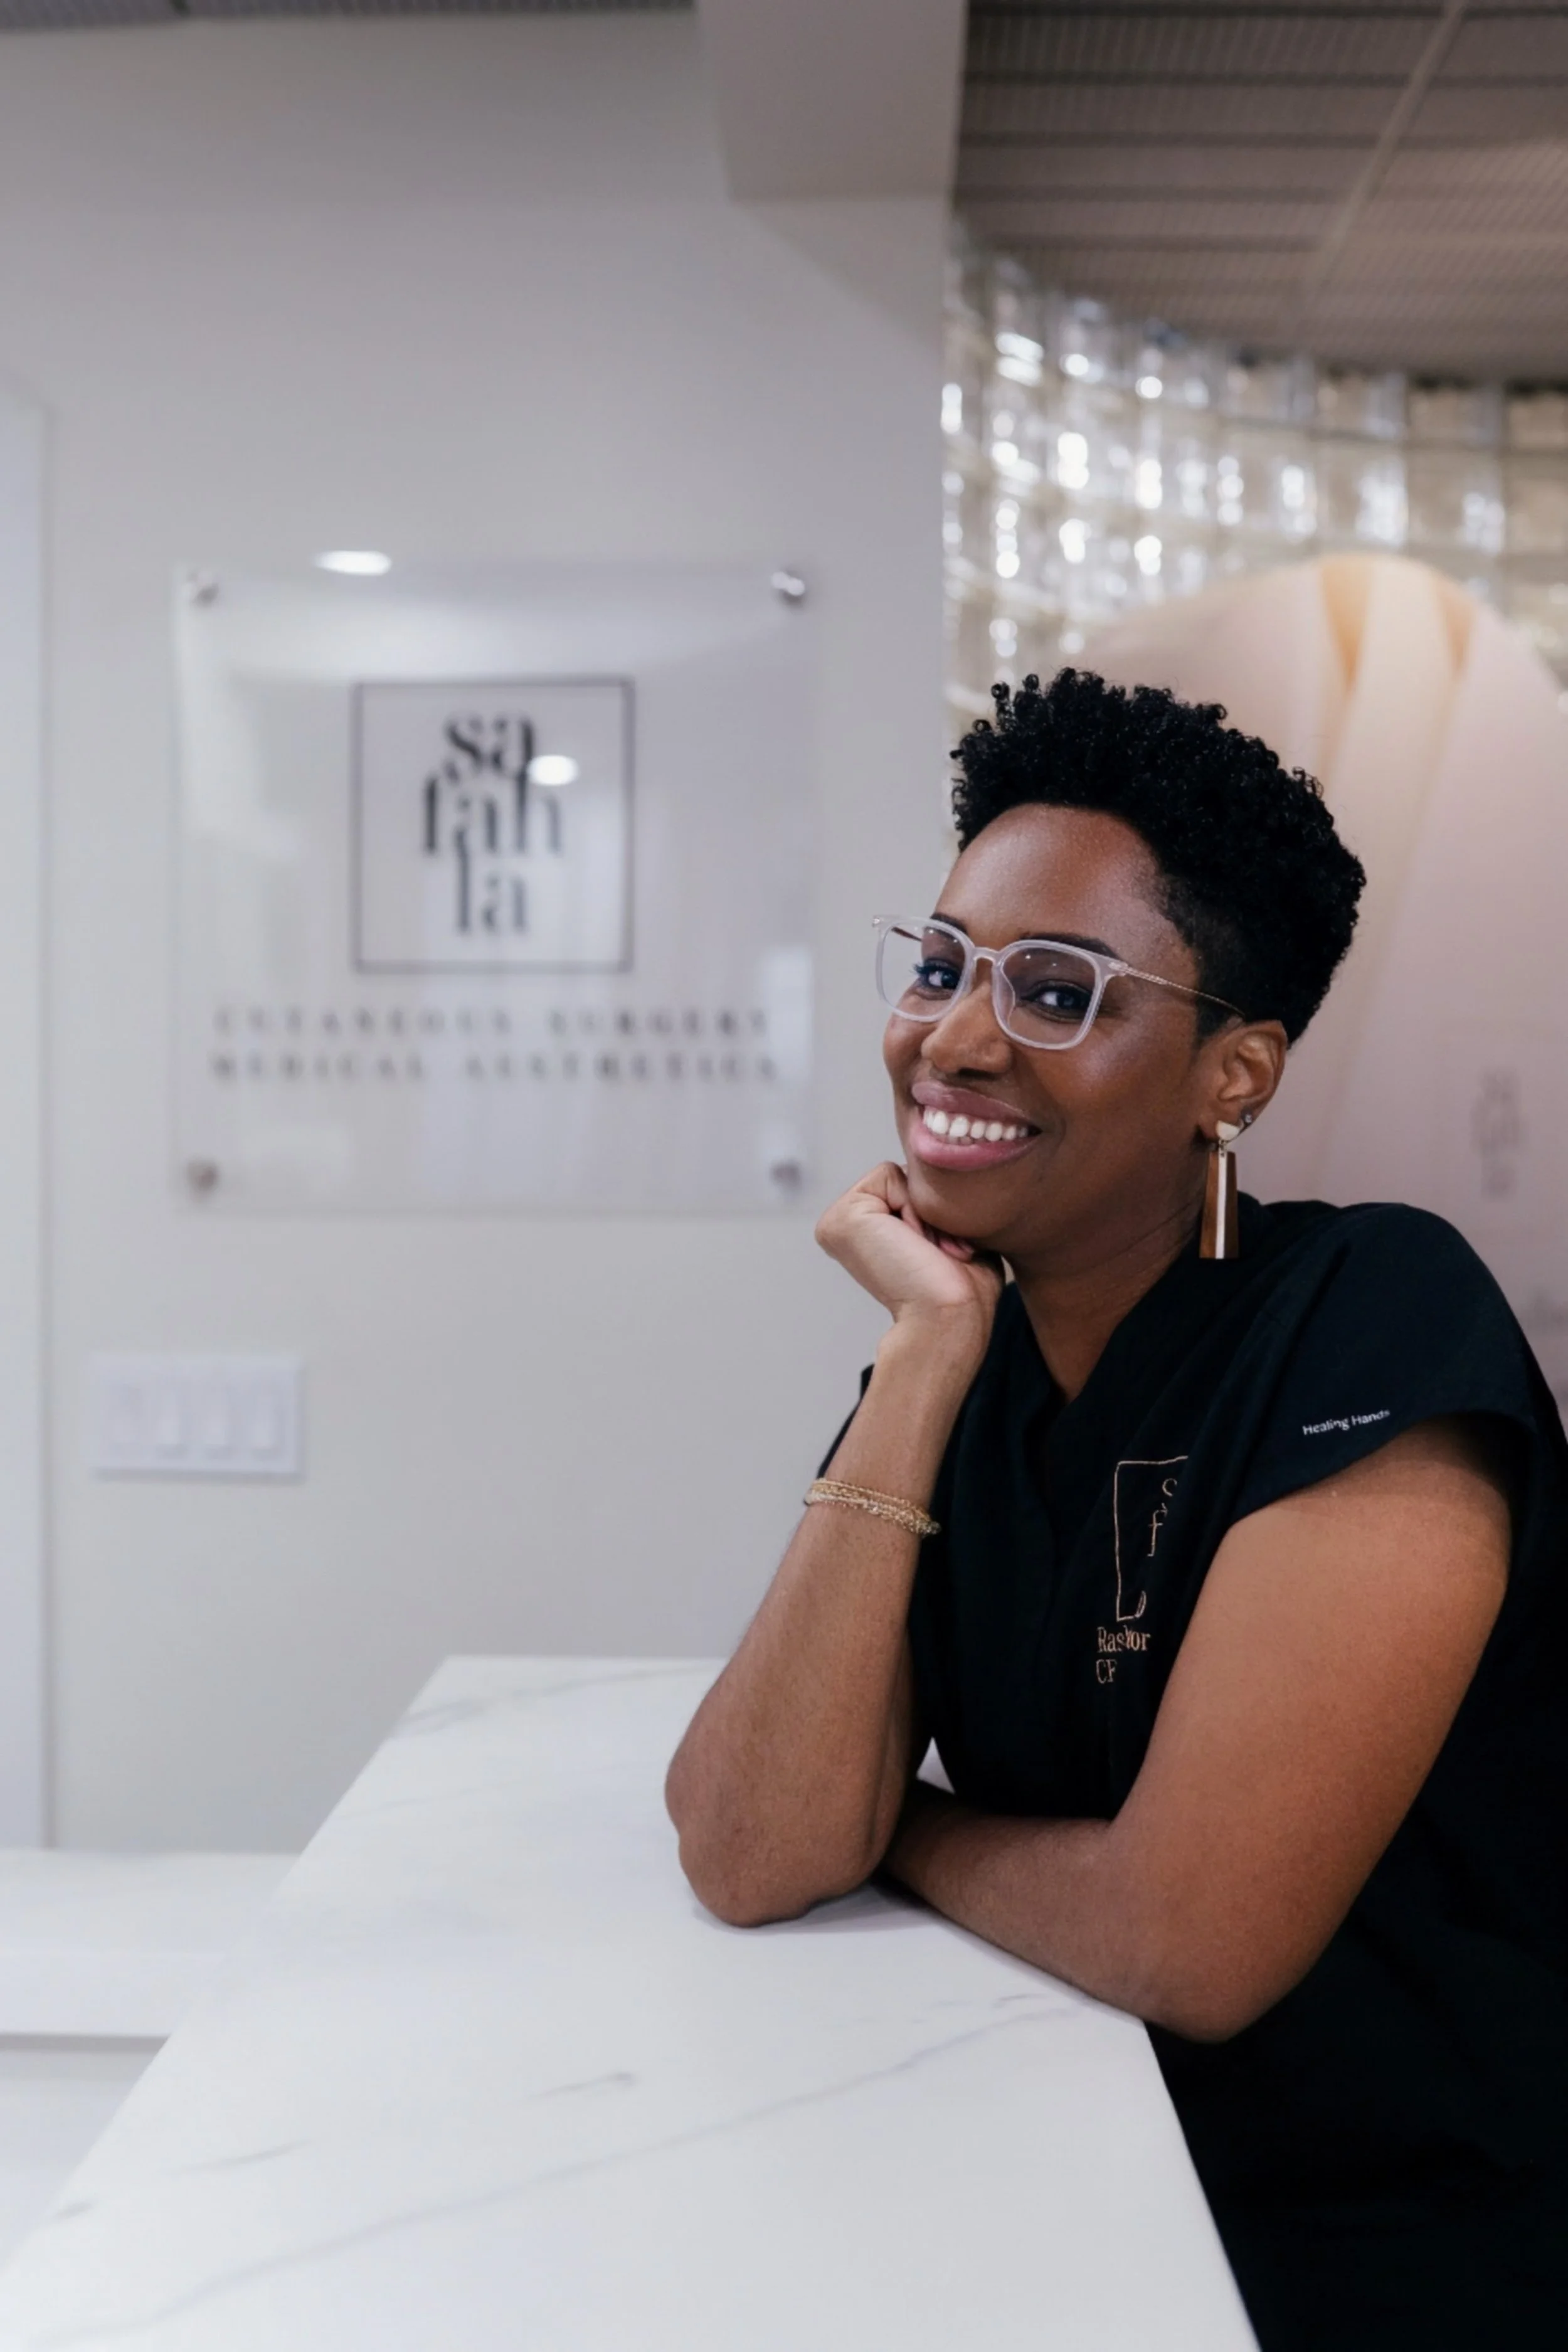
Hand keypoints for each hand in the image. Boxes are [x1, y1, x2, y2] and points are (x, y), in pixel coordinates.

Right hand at [816, 1162, 1003, 1361]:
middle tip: (936, 1251)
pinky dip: (913, 1207)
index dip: (936, 1211)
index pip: (910, 1185)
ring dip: (925, 1211)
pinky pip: (890, 1175)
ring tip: (926, 1249)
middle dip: (931, 1208)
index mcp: (867, 1230)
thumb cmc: (961, 1288)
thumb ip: (935, 1204)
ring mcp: (839, 1220)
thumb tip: (945, 1174)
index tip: (940, 1252)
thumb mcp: (949, 1233)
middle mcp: (848, 1224)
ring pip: (899, 1174)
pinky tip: (912, 1243)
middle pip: (905, 1176)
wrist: (949, 1316)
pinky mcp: (841, 1218)